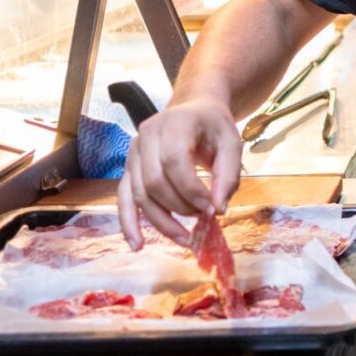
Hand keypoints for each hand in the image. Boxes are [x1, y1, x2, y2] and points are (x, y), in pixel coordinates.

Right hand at [116, 95, 241, 250]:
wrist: (194, 110)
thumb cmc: (213, 126)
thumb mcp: (231, 142)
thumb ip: (229, 174)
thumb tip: (218, 209)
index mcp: (174, 122)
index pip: (174, 161)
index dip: (191, 190)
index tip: (212, 209)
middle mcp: (146, 135)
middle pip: (154, 181)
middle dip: (179, 207)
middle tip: (203, 219)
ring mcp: (133, 152)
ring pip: (138, 194)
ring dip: (161, 222)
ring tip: (185, 240)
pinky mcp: (128, 168)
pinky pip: (123, 198)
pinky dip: (129, 223)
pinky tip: (138, 245)